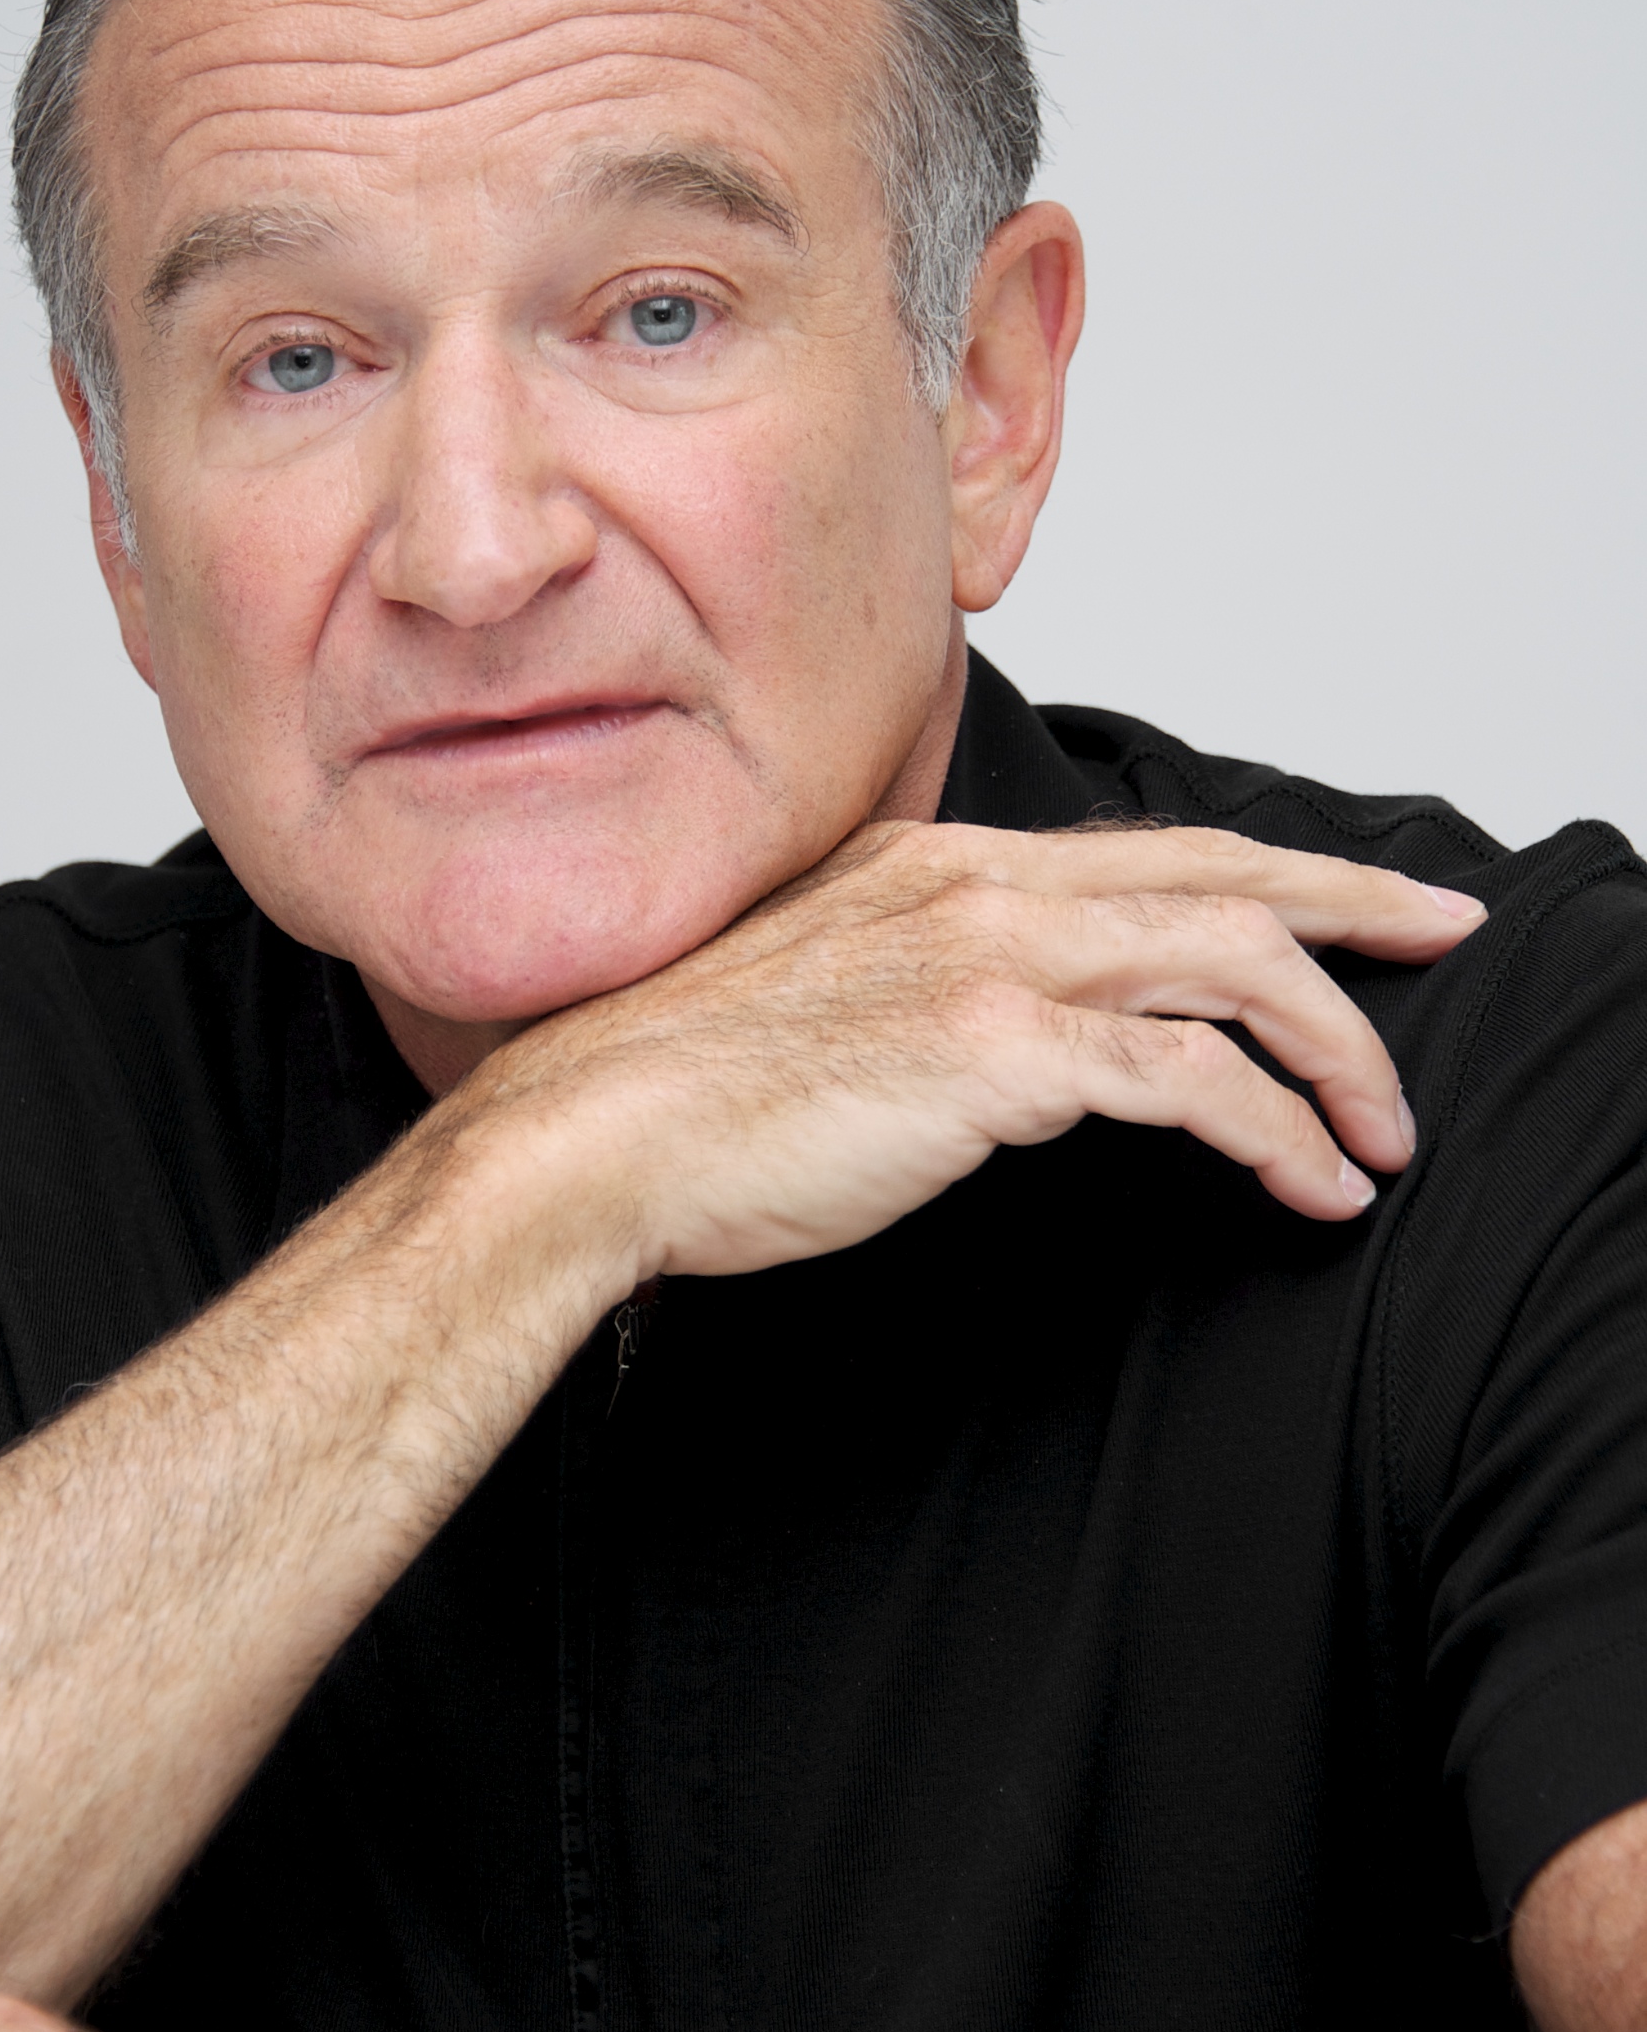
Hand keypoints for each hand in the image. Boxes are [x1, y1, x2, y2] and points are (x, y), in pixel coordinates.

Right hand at [478, 819, 1484, 1276]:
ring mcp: (986, 956)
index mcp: (932, 863)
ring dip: (1334, 1050)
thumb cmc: (680, 1095)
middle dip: (1351, 908)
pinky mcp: (994, 1049)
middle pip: (1219, 873)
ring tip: (1384, 1128)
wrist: (588, 1138)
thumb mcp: (819, 1001)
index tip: (1349, 898)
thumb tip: (1005, 1040)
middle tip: (1443, 934)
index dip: (1267, 870)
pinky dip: (1275, 1130)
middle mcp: (973, 884)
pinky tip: (1310, 1182)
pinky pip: (1190, 1078)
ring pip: (1230, 963)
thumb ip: (918, 986)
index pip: (1146, 850)